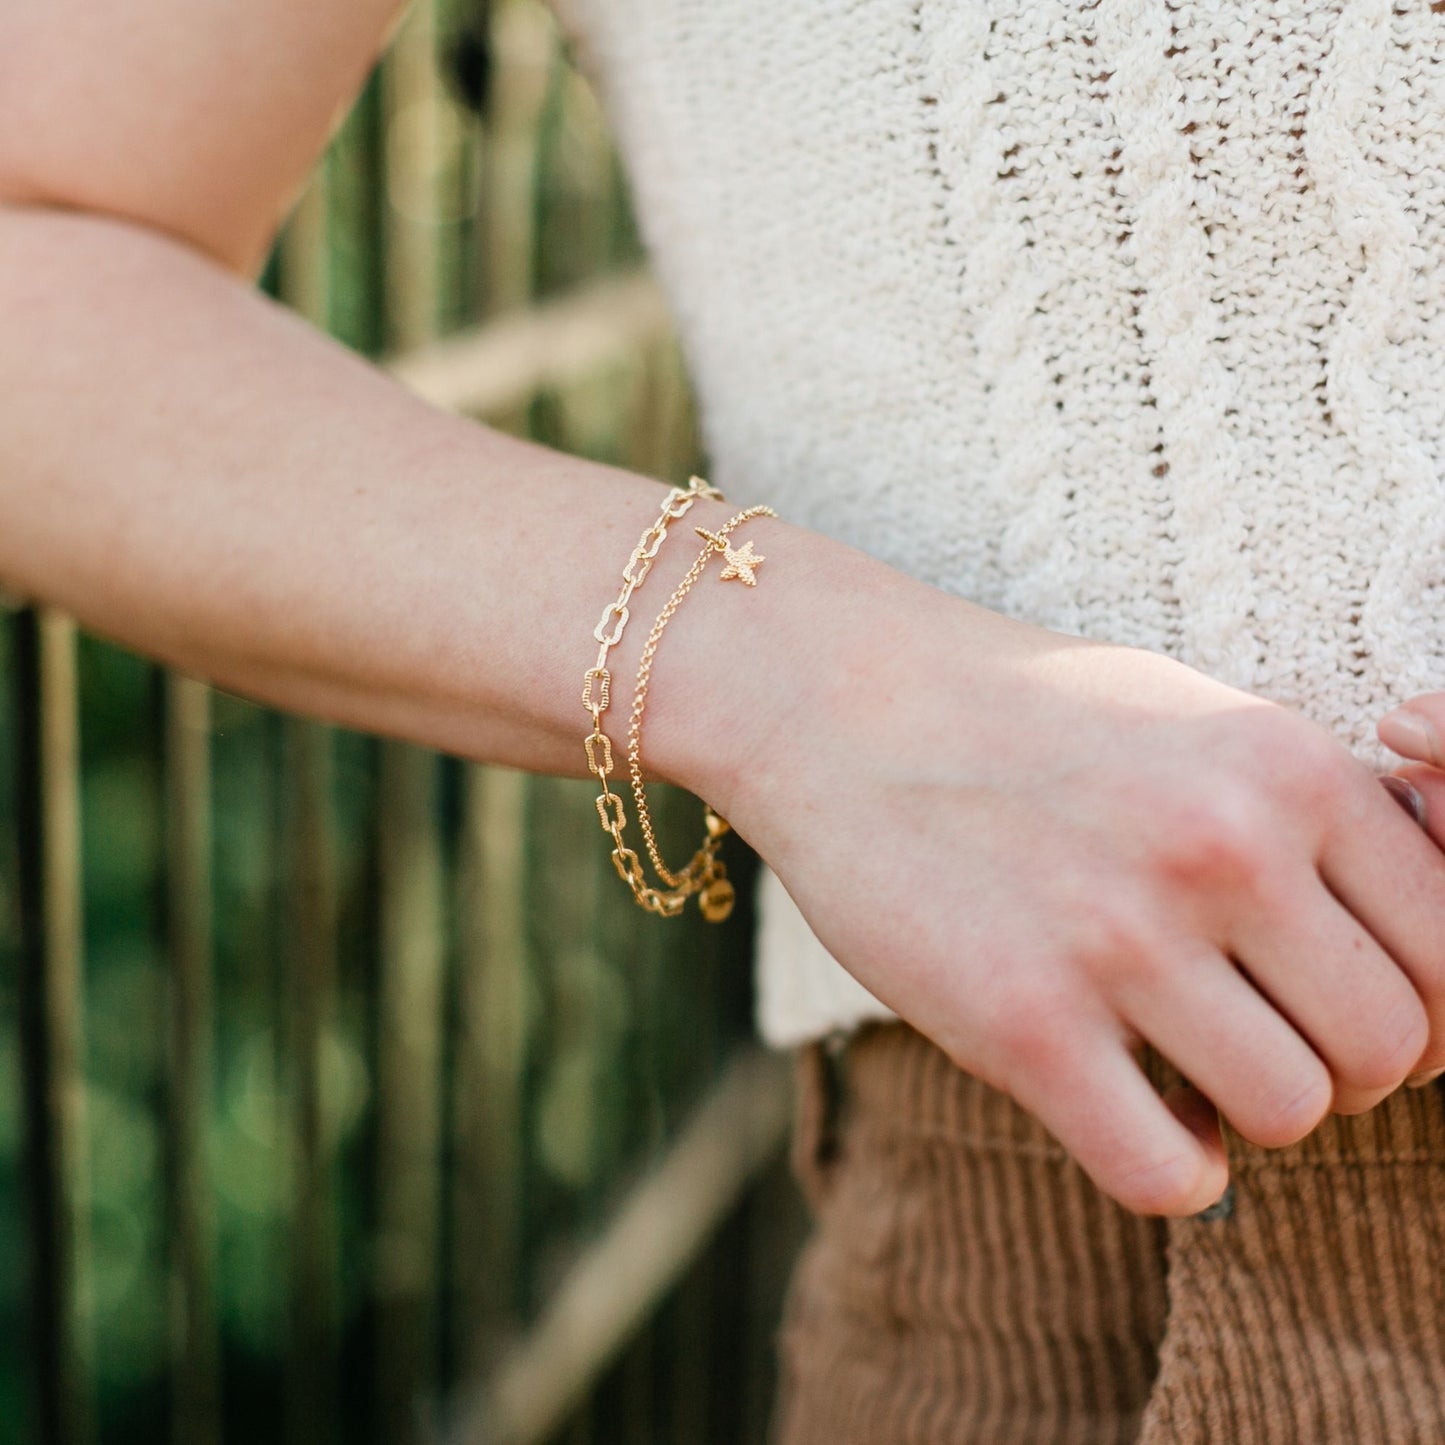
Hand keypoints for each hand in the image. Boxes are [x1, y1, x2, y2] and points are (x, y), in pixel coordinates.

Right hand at [709, 547, 1444, 1218]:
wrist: (837, 702)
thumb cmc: (1023, 714)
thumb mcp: (1193, 714)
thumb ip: (1315, 810)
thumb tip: (1418, 928)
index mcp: (1284, 766)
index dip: (1414, 1000)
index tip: (1332, 999)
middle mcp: (1221, 847)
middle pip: (1393, 1050)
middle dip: (1340, 1068)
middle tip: (1253, 1037)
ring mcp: (1118, 936)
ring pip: (1294, 1114)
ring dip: (1250, 1113)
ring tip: (1183, 1067)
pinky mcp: (1021, 1021)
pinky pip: (1172, 1174)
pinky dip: (1176, 1169)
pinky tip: (1128, 1109)